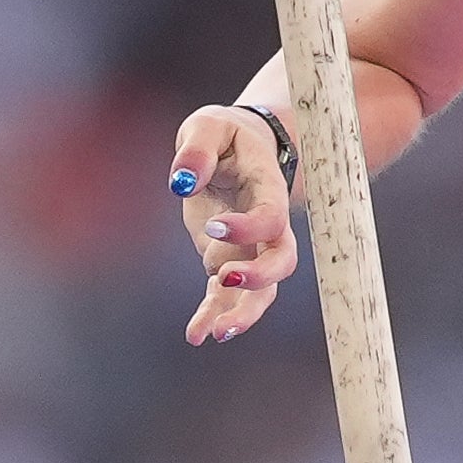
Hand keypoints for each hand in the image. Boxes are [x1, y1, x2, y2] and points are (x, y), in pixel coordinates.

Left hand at [168, 103, 305, 343]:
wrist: (236, 149)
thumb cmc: (223, 134)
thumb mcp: (207, 125)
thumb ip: (197, 148)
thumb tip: (181, 182)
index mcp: (267, 188)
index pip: (271, 216)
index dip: (248, 226)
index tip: (212, 225)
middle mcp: (268, 225)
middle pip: (281, 260)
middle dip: (259, 277)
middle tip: (225, 278)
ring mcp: (251, 248)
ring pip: (262, 291)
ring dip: (243, 313)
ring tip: (215, 333)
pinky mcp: (228, 261)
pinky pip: (227, 297)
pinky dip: (213, 316)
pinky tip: (196, 336)